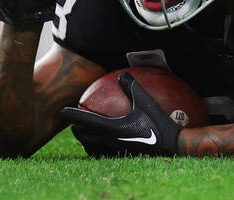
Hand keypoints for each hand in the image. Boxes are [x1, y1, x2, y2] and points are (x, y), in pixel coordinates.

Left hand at [60, 72, 181, 156]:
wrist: (171, 147)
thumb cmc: (159, 124)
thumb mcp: (146, 102)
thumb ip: (132, 87)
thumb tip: (122, 74)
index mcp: (113, 129)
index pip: (86, 121)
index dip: (72, 116)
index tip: (62, 111)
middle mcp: (110, 143)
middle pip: (84, 137)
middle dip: (76, 129)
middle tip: (72, 122)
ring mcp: (114, 152)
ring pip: (91, 148)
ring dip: (84, 140)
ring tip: (83, 134)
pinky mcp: (121, 158)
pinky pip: (102, 154)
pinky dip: (95, 148)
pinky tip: (100, 144)